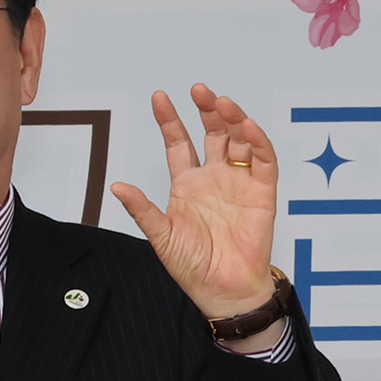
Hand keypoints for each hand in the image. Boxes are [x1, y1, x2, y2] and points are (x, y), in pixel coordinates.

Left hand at [112, 83, 279, 321]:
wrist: (223, 290)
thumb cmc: (192, 266)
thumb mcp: (160, 236)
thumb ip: (142, 210)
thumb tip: (117, 186)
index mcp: (187, 183)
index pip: (178, 142)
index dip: (169, 119)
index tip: (159, 97)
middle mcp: (214, 177)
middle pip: (212, 133)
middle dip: (206, 109)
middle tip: (199, 90)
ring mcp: (239, 181)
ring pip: (238, 139)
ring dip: (232, 118)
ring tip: (221, 103)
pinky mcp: (262, 192)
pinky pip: (263, 160)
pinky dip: (257, 142)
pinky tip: (246, 126)